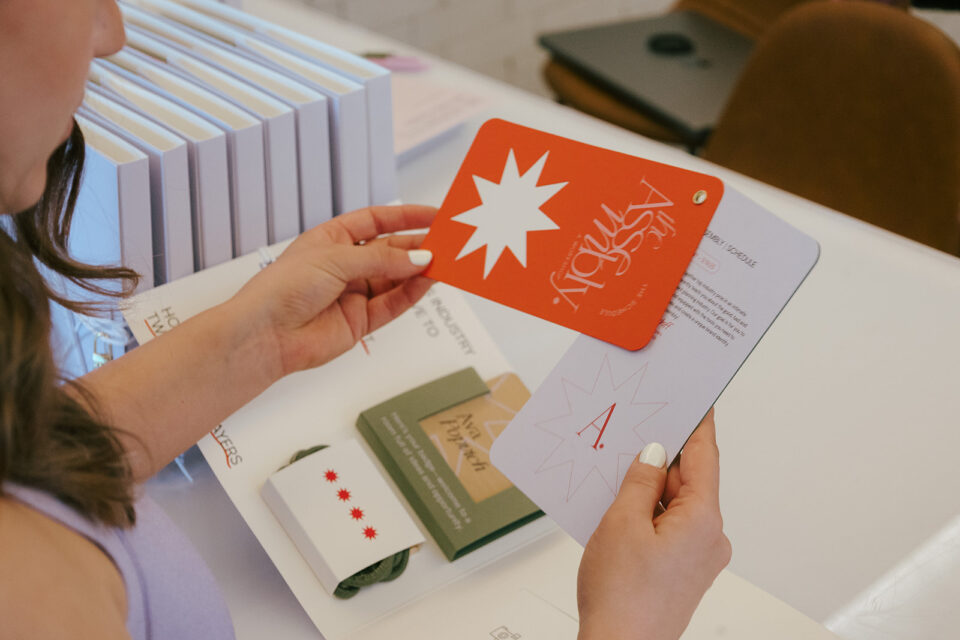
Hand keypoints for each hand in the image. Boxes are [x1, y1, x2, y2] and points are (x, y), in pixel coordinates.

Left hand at [231, 205, 436, 378]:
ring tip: (446, 261)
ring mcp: (355, 294)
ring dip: (421, 270)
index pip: (377, 221)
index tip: (434, 215)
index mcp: (333, 239)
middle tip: (449, 240)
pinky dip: (413, 293)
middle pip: (391, 251)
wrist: (266, 334)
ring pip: (397, 278)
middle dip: (419, 246)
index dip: (406, 216)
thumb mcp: (335, 259)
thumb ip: (381, 260)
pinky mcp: (361, 321)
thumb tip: (419, 259)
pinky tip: (428, 281)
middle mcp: (346, 265)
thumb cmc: (282, 288)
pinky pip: (394, 303)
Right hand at [577, 409, 730, 639]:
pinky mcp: (684, 571)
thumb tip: (654, 454)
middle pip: (690, 481)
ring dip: (652, 490)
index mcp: (704, 520)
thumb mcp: (622, 522)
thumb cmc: (622, 598)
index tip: (698, 402)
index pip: (704, 457)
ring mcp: (699, 558)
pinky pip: (671, 527)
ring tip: (617, 479)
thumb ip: (641, 481)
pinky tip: (623, 511)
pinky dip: (650, 513)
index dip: (698, 426)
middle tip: (634, 435)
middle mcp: (710, 538)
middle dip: (663, 459)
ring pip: (677, 505)